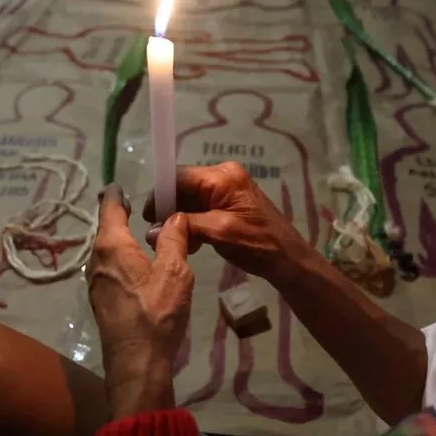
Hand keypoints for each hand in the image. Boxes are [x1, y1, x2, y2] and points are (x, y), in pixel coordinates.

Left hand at [88, 183, 194, 415]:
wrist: (137, 362)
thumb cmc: (157, 314)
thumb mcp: (174, 272)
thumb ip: (174, 239)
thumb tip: (174, 216)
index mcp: (112, 246)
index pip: (110, 208)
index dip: (115, 194)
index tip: (120, 184)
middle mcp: (96, 259)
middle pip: (107, 229)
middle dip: (121, 216)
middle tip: (142, 207)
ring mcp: (95, 282)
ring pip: (108, 250)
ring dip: (123, 239)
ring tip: (144, 234)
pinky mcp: (101, 300)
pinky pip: (110, 268)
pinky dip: (123, 259)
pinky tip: (140, 266)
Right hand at [143, 162, 312, 283]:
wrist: (287, 259)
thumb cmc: (257, 243)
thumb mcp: (219, 232)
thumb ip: (186, 226)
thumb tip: (153, 230)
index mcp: (223, 176)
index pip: (179, 176)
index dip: (160, 195)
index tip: (148, 217)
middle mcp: (223, 176)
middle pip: (183, 186)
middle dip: (170, 210)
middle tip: (158, 234)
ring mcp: (227, 189)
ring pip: (190, 199)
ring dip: (180, 220)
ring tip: (177, 242)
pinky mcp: (228, 204)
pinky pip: (201, 208)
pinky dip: (193, 224)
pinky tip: (191, 243)